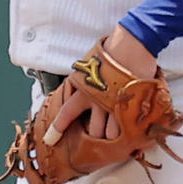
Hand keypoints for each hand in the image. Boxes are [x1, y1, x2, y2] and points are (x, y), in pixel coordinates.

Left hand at [45, 24, 156, 144]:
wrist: (132, 43)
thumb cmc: (111, 53)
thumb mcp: (88, 67)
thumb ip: (83, 83)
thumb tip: (76, 94)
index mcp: (83, 89)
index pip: (67, 112)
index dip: (58, 128)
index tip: (49, 140)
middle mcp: (97, 99)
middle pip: (93, 132)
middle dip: (96, 138)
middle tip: (100, 137)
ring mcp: (115, 104)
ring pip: (111, 134)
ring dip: (114, 137)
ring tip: (118, 134)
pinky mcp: (132, 105)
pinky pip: (129, 128)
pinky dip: (130, 133)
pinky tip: (132, 134)